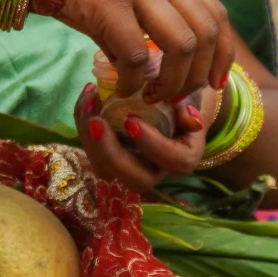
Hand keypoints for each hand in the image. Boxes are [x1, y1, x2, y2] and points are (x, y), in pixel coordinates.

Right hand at [30, 0, 231, 105]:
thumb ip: (150, 13)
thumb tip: (159, 65)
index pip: (216, 12)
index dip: (223, 53)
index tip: (217, 82)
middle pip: (206, 32)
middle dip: (199, 74)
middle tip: (178, 96)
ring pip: (181, 45)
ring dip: (172, 81)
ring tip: (154, 96)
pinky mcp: (107, 3)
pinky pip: (136, 55)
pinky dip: (135, 81)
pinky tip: (125, 89)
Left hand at [77, 83, 208, 192]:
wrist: (167, 102)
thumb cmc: (181, 99)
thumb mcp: (190, 97)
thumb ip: (190, 107)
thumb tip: (193, 122)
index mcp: (183, 157)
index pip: (174, 161)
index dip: (152, 145)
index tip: (132, 120)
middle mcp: (156, 170)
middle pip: (135, 179)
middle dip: (111, 153)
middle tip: (96, 121)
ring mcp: (130, 167)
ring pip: (106, 169)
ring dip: (90, 140)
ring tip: (88, 102)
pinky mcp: (110, 158)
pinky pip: (93, 151)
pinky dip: (84, 125)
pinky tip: (87, 97)